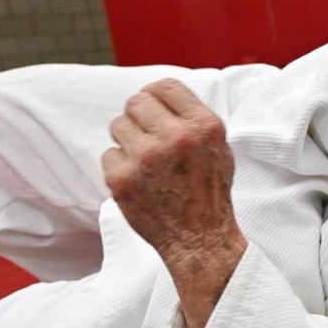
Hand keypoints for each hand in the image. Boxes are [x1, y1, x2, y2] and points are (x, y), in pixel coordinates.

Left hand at [103, 78, 243, 259]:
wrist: (201, 240)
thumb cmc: (209, 192)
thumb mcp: (218, 148)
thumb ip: (193, 118)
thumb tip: (156, 93)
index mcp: (204, 127)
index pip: (165, 87)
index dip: (155, 95)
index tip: (154, 108)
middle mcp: (176, 138)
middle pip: (136, 101)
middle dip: (139, 117)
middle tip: (148, 137)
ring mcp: (147, 158)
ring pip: (118, 125)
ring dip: (128, 141)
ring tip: (147, 162)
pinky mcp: (122, 179)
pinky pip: (108, 154)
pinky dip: (120, 167)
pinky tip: (140, 182)